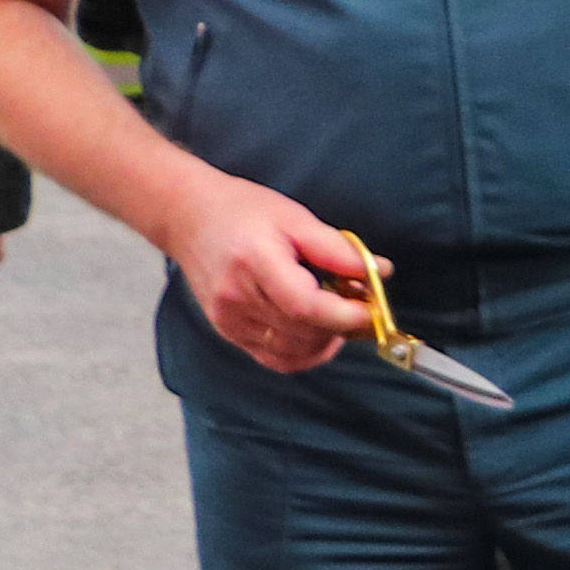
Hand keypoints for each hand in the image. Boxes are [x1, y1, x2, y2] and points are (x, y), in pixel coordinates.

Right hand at [168, 174, 374, 371]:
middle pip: (304, 332)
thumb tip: (380, 272)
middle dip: (345, 326)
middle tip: (366, 305)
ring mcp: (229, 320)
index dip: (347, 316)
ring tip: (341, 312)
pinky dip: (306, 352)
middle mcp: (236, 299)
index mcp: (254, 263)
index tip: (376, 310)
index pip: (305, 307)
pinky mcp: (228, 332)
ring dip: (328, 339)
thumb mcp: (295, 218)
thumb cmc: (243, 211)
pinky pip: (276, 358)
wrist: (189, 217)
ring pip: (294, 351)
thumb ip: (337, 249)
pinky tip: (320, 333)